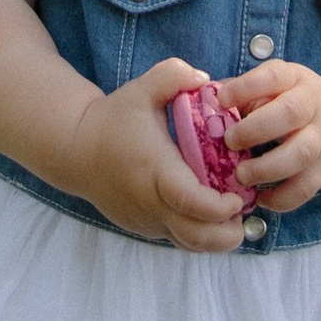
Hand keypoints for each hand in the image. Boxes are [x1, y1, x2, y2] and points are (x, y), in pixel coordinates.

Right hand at [72, 56, 252, 253]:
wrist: (76, 150)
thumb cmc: (113, 119)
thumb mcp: (141, 89)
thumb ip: (174, 75)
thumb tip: (207, 80)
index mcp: (155, 171)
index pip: (192, 202)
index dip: (221, 208)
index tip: (238, 197)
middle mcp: (151, 202)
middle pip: (197, 237)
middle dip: (228, 235)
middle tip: (245, 215)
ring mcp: (146, 220)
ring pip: (188, 245)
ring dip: (216, 238)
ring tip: (233, 218)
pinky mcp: (144, 228)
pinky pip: (177, 239)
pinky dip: (198, 234)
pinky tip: (210, 215)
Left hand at [219, 58, 320, 215]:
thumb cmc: (295, 103)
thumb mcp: (278, 85)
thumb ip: (243, 92)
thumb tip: (203, 100)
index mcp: (295, 79)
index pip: (272, 77)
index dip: (246, 87)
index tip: (221, 99)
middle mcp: (312, 106)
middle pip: (290, 114)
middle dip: (255, 129)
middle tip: (229, 141)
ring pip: (300, 154)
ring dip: (267, 167)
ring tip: (240, 175)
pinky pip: (306, 188)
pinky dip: (282, 198)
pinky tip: (261, 199)